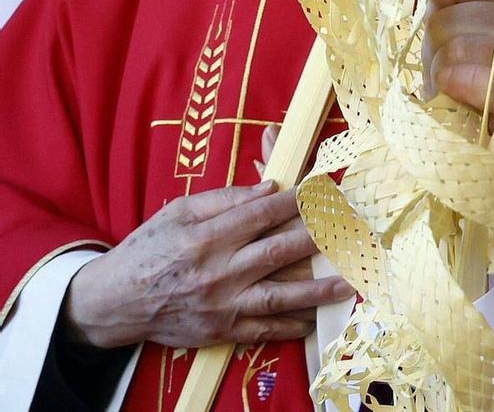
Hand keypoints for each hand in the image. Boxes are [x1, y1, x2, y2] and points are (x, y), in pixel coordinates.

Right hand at [61, 182, 351, 350]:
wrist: (113, 303)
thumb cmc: (148, 250)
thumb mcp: (178, 213)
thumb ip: (225, 199)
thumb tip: (270, 188)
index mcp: (205, 239)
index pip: (261, 215)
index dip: (297, 201)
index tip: (325, 191)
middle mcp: (217, 273)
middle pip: (279, 251)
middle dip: (320, 238)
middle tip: (353, 228)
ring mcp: (221, 306)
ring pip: (279, 296)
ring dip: (318, 290)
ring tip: (349, 282)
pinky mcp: (220, 332)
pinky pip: (263, 331)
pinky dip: (290, 326)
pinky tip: (315, 318)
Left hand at [425, 0, 493, 204]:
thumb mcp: (488, 55)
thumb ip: (463, 22)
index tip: (441, 28)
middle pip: (456, 13)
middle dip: (434, 48)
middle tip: (444, 81)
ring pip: (460, 46)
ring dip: (440, 76)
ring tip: (450, 102)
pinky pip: (486, 79)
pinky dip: (460, 87)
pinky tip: (455, 102)